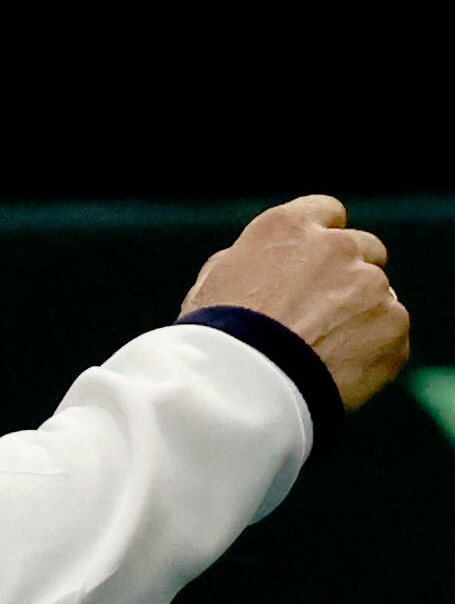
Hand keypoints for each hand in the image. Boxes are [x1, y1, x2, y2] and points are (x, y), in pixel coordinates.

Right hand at [183, 194, 411, 410]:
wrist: (239, 391)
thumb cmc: (212, 341)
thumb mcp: (210, 286)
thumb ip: (249, 262)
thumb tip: (264, 263)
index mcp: (287, 228)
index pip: (325, 211)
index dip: (320, 240)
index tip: (313, 264)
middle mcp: (336, 246)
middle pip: (363, 249)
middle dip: (347, 277)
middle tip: (320, 316)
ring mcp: (370, 285)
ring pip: (378, 296)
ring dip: (359, 318)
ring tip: (322, 356)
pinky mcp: (393, 324)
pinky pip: (391, 336)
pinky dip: (371, 354)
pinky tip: (337, 375)